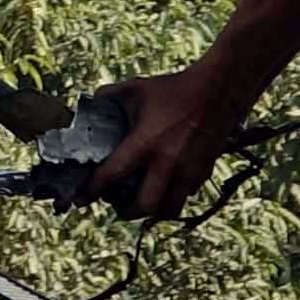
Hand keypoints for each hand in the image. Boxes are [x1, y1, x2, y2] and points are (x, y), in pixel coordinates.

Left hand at [88, 66, 243, 223]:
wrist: (219, 89)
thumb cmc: (174, 89)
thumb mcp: (137, 88)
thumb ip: (109, 97)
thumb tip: (90, 104)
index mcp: (145, 142)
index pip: (112, 175)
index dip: (92, 190)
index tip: (80, 198)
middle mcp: (167, 162)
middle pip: (144, 206)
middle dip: (126, 211)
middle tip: (117, 205)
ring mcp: (189, 170)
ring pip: (169, 209)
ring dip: (152, 210)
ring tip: (142, 203)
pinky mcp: (204, 171)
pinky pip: (186, 196)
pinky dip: (173, 197)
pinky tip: (164, 187)